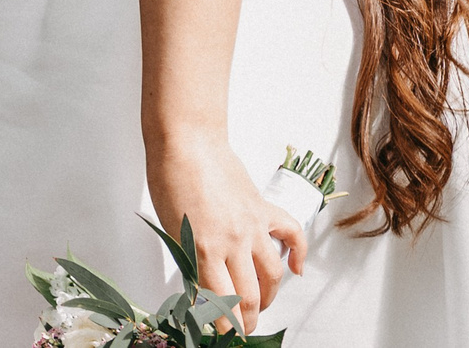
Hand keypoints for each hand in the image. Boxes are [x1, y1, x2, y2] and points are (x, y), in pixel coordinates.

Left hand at [148, 134, 305, 335]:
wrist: (187, 141)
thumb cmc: (171, 179)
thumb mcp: (173, 231)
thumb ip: (191, 262)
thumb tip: (202, 291)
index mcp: (204, 250)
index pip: (219, 304)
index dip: (223, 327)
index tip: (221, 335)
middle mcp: (233, 242)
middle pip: (248, 297)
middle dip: (246, 322)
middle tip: (241, 330)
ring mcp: (252, 226)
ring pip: (271, 275)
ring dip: (267, 297)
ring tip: (258, 306)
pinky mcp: (263, 209)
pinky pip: (291, 233)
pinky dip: (298, 254)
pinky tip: (296, 269)